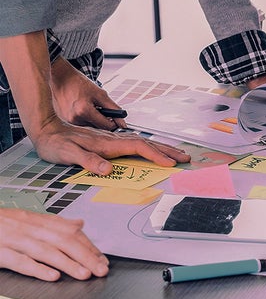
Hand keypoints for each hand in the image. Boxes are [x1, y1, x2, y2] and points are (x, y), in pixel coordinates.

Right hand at [0, 208, 108, 280]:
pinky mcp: (0, 252)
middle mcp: (30, 228)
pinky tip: (52, 276)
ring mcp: (15, 240)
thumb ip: (56, 223)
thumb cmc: (3, 222)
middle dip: (85, 256)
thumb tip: (80, 224)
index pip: (70, 233)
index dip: (88, 245)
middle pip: (63, 241)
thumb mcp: (31, 218)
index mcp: (39, 220)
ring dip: (68, 263)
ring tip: (84, 274)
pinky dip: (37, 269)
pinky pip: (20, 261)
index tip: (102, 258)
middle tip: (100, 269)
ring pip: (46, 251)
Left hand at [31, 116, 190, 174]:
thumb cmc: (56, 144)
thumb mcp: (68, 154)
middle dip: (167, 150)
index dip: (155, 155)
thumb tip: (107, 169)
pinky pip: (136, 144)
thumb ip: (88, 160)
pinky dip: (150, 147)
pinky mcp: (110, 141)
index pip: (138, 148)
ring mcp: (113, 139)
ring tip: (177, 154)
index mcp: (108, 143)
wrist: (47, 129)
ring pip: (144, 142)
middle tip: (186, 157)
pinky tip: (154, 150)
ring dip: (162, 148)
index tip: (170, 163)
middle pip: (147, 143)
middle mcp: (114, 139)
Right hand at [50, 57, 126, 130]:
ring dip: (93, 119)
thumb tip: (122, 122)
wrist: (61, 78)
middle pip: (98, 128)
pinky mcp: (63, 121)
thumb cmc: (80, 84)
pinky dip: (85, 118)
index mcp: (84, 111)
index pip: (106, 126)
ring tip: (89, 105)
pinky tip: (81, 108)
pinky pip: (80, 124)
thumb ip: (113, 109)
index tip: (118, 120)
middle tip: (101, 107)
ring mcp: (67, 121)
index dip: (115, 123)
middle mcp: (74, 119)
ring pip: (89, 126)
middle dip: (103, 119)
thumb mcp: (100, 94)